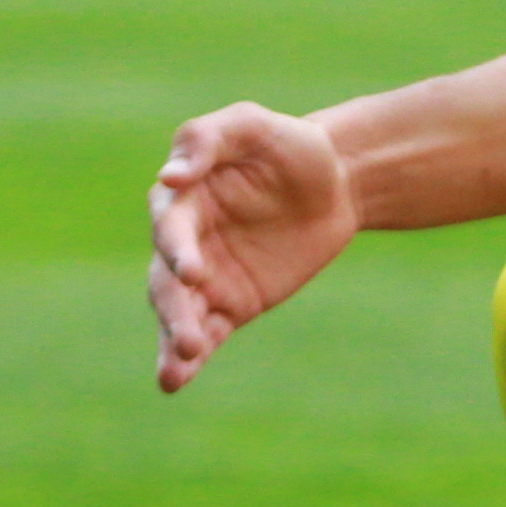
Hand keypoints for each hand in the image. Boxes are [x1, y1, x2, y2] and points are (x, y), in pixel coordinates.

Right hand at [149, 102, 358, 392]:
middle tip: (188, 338)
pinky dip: (190, 360)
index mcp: (183, 199)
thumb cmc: (288, 144)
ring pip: (182, 314)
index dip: (178, 248)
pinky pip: (208, 334)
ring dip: (175, 341)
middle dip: (175, 310)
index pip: (170, 227)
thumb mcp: (252, 124)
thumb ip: (207, 139)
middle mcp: (186, 242)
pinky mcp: (232, 305)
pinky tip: (175, 381)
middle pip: (167, 281)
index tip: (193, 270)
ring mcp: (207, 279)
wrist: (338, 182)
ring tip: (177, 370)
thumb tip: (170, 177)